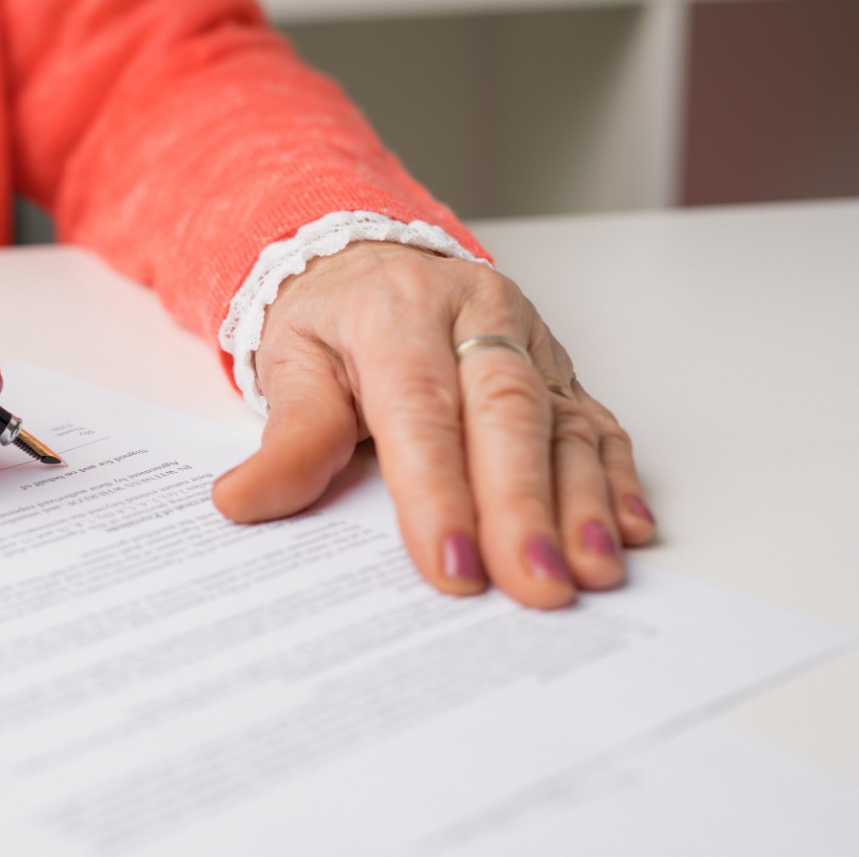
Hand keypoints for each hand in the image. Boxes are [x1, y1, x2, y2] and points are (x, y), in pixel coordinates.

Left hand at [211, 242, 654, 609]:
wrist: (366, 262)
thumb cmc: (329, 322)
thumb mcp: (288, 364)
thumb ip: (286, 437)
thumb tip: (242, 501)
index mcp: (398, 313)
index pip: (422, 412)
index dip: (438, 494)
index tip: (448, 567)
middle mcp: (477, 318)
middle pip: (509, 415)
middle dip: (522, 507)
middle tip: (532, 583)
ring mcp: (529, 343)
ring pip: (563, 424)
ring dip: (581, 504)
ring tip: (587, 572)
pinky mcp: (560, 371)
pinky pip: (596, 424)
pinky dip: (615, 480)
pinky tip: (624, 532)